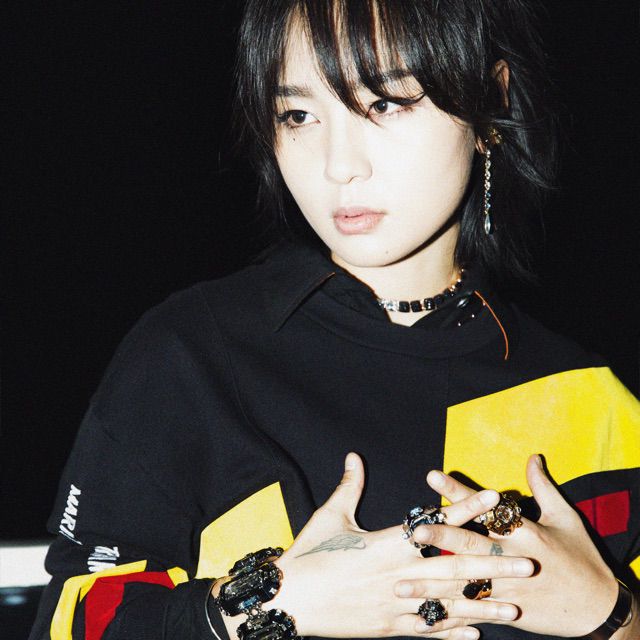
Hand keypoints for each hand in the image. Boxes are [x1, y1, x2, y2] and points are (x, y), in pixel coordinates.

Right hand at [265, 453, 534, 638]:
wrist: (286, 602)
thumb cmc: (307, 556)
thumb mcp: (328, 518)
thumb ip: (349, 487)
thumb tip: (354, 455)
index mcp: (384, 545)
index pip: (434, 525)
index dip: (465, 509)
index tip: (494, 499)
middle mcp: (396, 577)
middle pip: (453, 570)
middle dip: (492, 566)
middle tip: (528, 562)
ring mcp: (394, 606)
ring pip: (447, 607)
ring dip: (482, 606)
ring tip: (515, 606)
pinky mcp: (387, 629)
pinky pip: (425, 632)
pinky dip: (451, 633)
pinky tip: (476, 635)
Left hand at [397, 455, 625, 636]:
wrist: (601, 609)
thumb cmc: (582, 558)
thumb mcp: (565, 518)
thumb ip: (543, 487)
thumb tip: (533, 457)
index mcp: (526, 533)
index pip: (486, 508)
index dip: (459, 492)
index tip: (433, 476)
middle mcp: (514, 559)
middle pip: (472, 546)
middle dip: (442, 539)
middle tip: (413, 530)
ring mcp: (509, 589)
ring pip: (466, 584)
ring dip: (433, 583)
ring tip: (401, 582)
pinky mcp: (508, 612)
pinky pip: (474, 613)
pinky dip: (450, 614)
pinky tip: (424, 615)